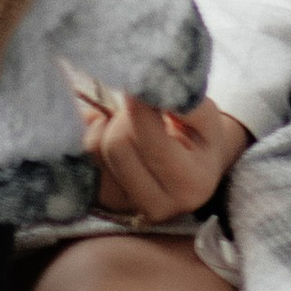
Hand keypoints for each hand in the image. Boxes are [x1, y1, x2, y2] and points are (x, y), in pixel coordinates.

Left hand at [83, 94, 250, 224]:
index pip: (149, 139)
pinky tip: (110, 131)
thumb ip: (184, 101)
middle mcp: (159, 205)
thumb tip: (150, 87)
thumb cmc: (201, 139)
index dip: (139, 103)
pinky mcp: (104, 202)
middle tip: (140, 107)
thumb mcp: (207, 117)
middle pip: (117, 145)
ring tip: (128, 121)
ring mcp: (128, 208)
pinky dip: (93, 137)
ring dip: (107, 125)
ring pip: (96, 152)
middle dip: (126, 117)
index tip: (142, 82)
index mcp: (190, 183)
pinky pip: (84, 160)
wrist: (196, 173)